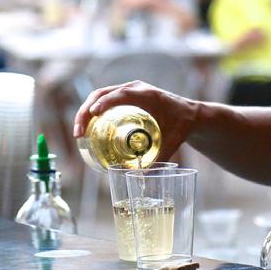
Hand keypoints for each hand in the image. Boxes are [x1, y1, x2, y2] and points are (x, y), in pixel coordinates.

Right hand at [73, 80, 198, 161]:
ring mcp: (129, 91)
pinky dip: (92, 111)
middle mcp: (136, 88)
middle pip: (103, 94)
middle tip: (80, 134)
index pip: (121, 94)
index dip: (106, 102)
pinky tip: (87, 129)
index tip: (93, 114)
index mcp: (148, 94)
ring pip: (100, 96)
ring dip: (86, 112)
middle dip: (86, 111)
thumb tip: (141, 180)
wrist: (190, 114)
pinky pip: (105, 100)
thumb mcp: (172, 142)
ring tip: (79, 134)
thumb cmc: (182, 125)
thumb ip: (159, 160)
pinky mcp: (125, 97)